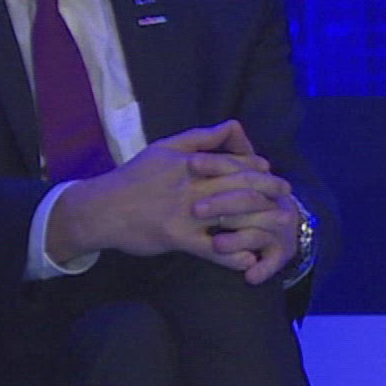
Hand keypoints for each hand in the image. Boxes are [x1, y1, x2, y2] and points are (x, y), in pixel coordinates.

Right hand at [49, 120, 294, 277]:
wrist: (98, 210)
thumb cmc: (134, 178)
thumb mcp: (165, 148)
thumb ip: (201, 137)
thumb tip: (234, 125)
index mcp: (189, 164)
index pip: (233, 164)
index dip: (257, 169)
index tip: (273, 174)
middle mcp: (190, 187)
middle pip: (240, 188)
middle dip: (268, 191)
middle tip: (287, 197)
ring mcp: (184, 214)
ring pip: (231, 216)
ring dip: (260, 221)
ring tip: (281, 225)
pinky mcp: (176, 238)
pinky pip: (211, 248)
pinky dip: (232, 255)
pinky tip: (249, 259)